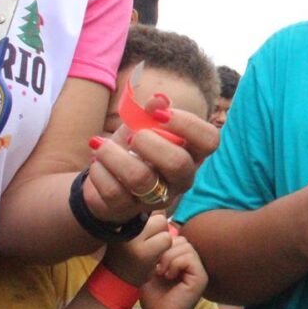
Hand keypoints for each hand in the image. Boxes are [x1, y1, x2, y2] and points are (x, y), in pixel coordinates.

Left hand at [84, 94, 219, 223]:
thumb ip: (152, 112)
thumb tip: (159, 99)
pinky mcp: (129, 209)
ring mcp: (157, 198)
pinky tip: (98, 165)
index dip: (187, 123)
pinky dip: (99, 171)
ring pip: (140, 178)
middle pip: (178, 163)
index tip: (159, 114)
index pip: (209, 140)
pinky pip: (113, 190)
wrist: (106, 177)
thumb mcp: (141, 125)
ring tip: (101, 145)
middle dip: (149, 143)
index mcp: (192, 153)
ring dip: (114, 155)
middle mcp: (182, 178)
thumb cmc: (133, 147)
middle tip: (133, 137)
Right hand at [102, 213, 172, 284]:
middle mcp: (122, 226)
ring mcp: (133, 239)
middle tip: (149, 242)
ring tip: (151, 248)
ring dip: (163, 237)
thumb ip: (144, 218)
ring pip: (164, 225)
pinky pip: (167, 240)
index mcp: (118, 218)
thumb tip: (163, 205)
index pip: (148, 207)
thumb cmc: (125, 253)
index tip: (145, 233)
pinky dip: (165, 247)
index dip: (152, 220)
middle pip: (159, 215)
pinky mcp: (143, 252)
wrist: (114, 279)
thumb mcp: (129, 230)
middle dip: (159, 228)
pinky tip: (153, 256)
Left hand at [141, 233, 207, 308]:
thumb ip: (157, 254)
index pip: (177, 238)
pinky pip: (188, 257)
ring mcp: (199, 269)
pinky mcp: (201, 276)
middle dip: (165, 250)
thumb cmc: (154, 298)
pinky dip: (175, 264)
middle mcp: (194, 262)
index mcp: (183, 260)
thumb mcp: (151, 270)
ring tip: (162, 273)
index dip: (163, 246)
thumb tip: (158, 236)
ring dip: (169, 258)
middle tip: (157, 268)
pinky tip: (168, 276)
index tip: (154, 263)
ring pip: (185, 247)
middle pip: (182, 240)